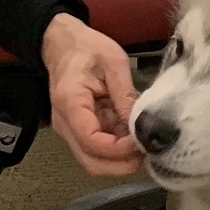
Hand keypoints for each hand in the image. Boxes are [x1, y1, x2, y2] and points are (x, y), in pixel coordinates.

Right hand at [42, 13, 143, 175]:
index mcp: (71, 102)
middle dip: (120, 165)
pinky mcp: (76, 129)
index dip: (118, 149)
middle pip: (90, 161)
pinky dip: (115, 150)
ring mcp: (69, 129)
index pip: (91, 140)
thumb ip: (125, 93)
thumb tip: (139, 123)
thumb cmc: (86, 48)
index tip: (140, 142)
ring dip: (119, 160)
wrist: (62, 44)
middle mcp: (64, 122)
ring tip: (142, 145)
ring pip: (93, 160)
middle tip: (147, 154)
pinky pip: (95, 149)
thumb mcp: (113, 61)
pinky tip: (131, 137)